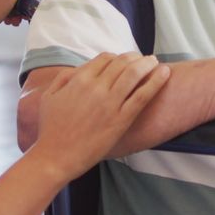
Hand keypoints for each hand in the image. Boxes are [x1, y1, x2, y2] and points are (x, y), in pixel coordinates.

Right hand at [31, 52, 169, 177]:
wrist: (56, 157)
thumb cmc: (51, 129)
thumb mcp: (50, 97)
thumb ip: (63, 78)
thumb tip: (79, 69)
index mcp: (79, 79)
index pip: (105, 58)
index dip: (117, 57)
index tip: (125, 61)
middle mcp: (96, 87)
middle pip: (122, 63)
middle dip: (136, 58)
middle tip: (145, 59)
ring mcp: (110, 103)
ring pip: (134, 74)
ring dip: (148, 64)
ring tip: (156, 62)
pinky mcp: (121, 120)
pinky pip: (142, 95)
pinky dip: (156, 81)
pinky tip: (164, 73)